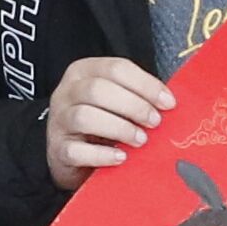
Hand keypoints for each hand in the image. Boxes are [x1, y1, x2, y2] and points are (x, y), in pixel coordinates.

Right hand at [42, 54, 173, 186]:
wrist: (69, 154)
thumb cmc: (99, 124)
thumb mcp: (115, 101)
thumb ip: (136, 96)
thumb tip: (169, 103)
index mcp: (84, 72)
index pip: (116, 68)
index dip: (146, 84)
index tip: (168, 103)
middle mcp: (67, 92)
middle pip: (98, 89)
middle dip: (133, 105)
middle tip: (155, 122)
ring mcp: (59, 121)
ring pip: (85, 116)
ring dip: (119, 128)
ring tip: (140, 140)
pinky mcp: (57, 149)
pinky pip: (76, 151)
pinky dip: (102, 154)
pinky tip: (121, 157)